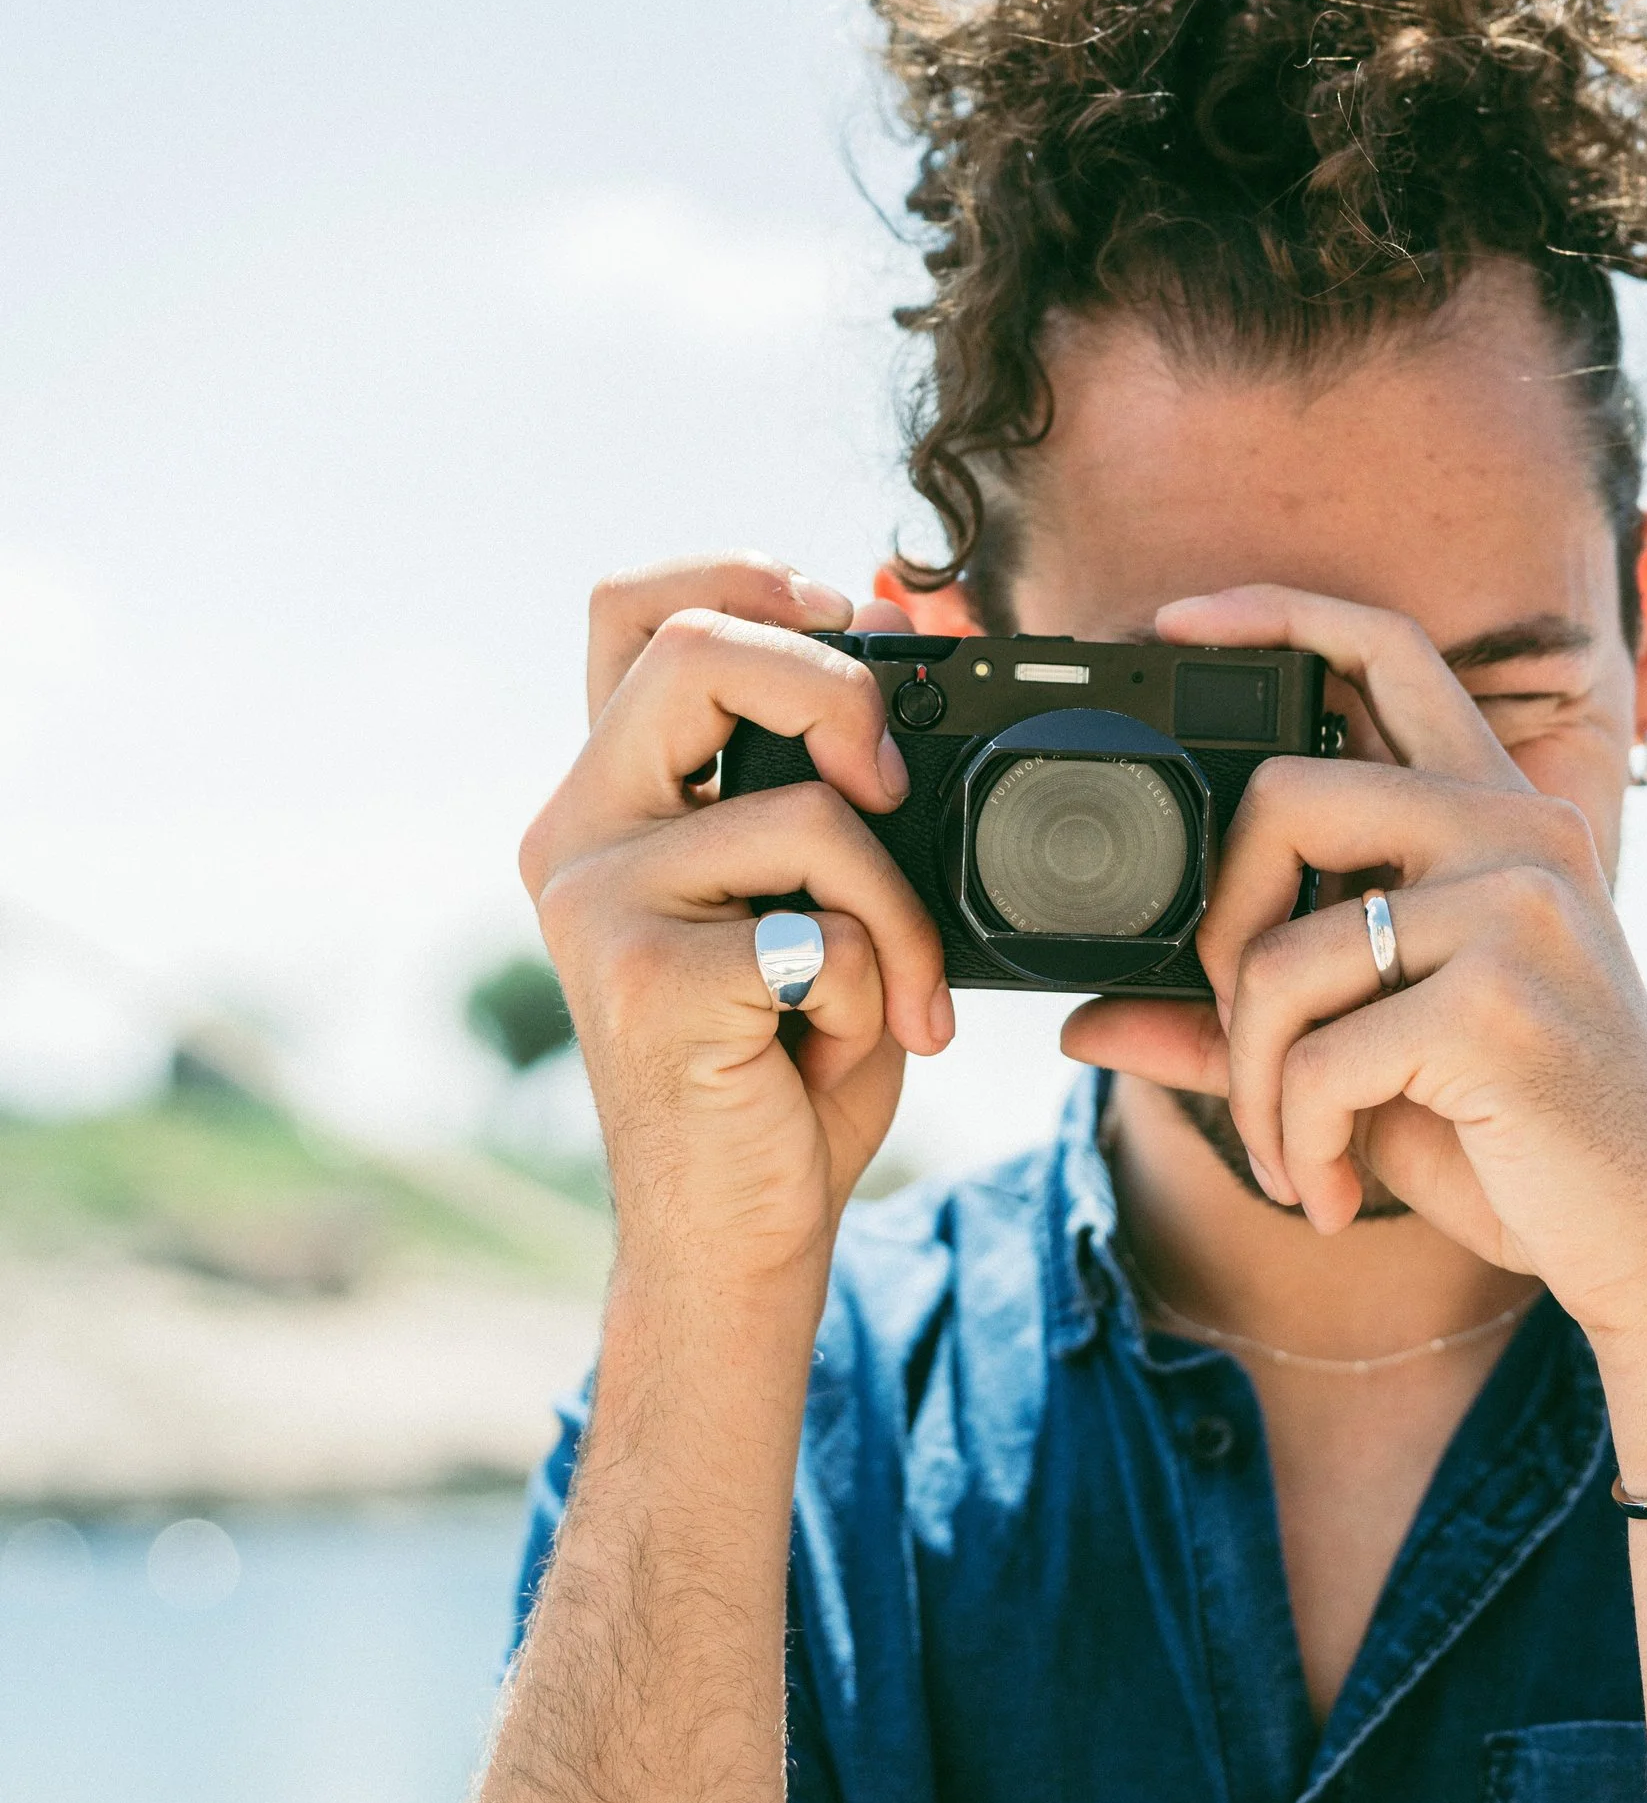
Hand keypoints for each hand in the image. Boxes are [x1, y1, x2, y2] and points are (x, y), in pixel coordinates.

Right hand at [518, 554, 949, 1284]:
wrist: (741, 1228)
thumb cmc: (789, 1055)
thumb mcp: (825, 886)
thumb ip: (839, 762)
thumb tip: (911, 603)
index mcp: (616, 793)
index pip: (639, 609)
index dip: (748, 573)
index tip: (855, 622)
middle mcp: (579, 832)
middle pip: (695, 648)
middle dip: (839, 688)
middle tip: (896, 785)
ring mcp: (598, 906)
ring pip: (802, 811)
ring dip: (898, 907)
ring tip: (900, 991)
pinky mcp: (644, 985)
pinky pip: (820, 931)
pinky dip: (877, 985)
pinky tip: (845, 1042)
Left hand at [1063, 586, 1646, 1392]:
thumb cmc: (1520, 1140)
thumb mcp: (1372, 1065)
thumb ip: (1242, 1024)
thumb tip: (1081, 1023)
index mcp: (1500, 820)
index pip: (1390, 654)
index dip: (1277, 613)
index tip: (1177, 625)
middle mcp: (1518, 837)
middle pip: (1285, 796)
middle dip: (1220, 933)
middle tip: (1242, 1032)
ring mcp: (1516, 912)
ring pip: (1281, 955)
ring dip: (1256, 1084)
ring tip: (1299, 1153)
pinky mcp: (1498, 1005)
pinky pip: (1317, 1059)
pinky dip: (1298, 1141)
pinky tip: (1337, 1188)